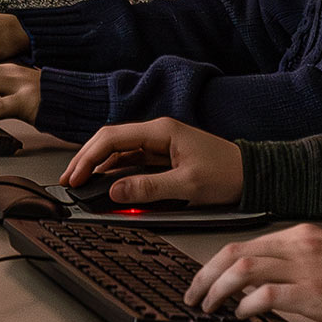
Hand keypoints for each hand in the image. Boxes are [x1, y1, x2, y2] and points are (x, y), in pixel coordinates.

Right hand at [62, 118, 244, 206]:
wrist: (252, 174)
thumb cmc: (228, 174)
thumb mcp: (187, 186)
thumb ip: (149, 188)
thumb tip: (115, 191)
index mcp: (162, 130)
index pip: (112, 138)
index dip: (88, 157)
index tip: (75, 176)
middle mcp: (158, 132)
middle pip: (110, 140)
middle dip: (86, 159)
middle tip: (69, 180)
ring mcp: (160, 143)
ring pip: (118, 150)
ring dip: (98, 165)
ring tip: (80, 182)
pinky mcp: (163, 156)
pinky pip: (131, 160)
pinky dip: (114, 171)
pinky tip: (104, 182)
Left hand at [185, 223, 321, 321]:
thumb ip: (295, 264)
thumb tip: (261, 284)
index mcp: (302, 235)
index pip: (245, 243)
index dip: (216, 263)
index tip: (203, 279)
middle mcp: (299, 245)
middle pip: (234, 253)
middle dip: (205, 275)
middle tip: (194, 294)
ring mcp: (305, 268)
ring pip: (242, 270)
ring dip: (218, 290)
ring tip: (209, 307)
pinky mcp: (313, 293)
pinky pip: (266, 294)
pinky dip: (247, 305)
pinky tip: (243, 314)